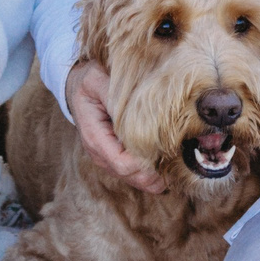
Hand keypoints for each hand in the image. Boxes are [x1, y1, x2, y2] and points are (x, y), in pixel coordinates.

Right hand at [66, 60, 166, 194]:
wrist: (78, 89)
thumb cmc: (89, 82)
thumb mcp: (97, 80)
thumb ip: (113, 95)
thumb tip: (137, 108)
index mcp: (95, 138)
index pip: (122, 163)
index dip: (145, 161)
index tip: (165, 146)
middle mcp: (100, 154)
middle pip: (132, 176)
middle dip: (157, 172)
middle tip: (181, 157)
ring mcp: (108, 160)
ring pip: (137, 180)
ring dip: (158, 175)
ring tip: (178, 159)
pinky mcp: (117, 159)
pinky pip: (137, 174)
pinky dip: (154, 172)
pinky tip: (169, 159)